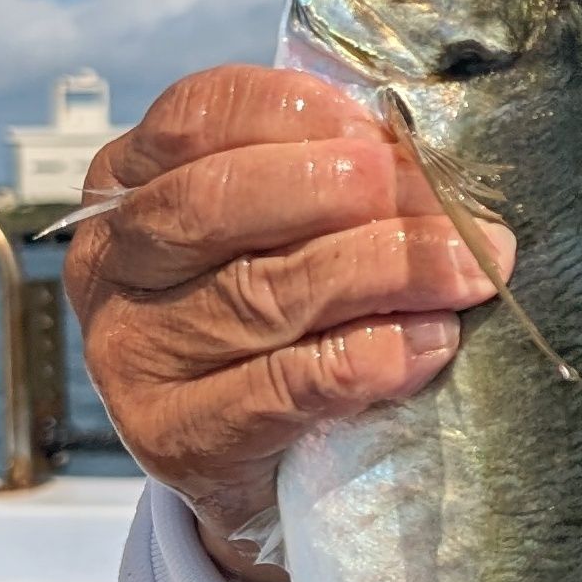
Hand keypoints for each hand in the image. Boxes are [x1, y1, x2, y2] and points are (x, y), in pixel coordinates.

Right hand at [62, 67, 508, 581]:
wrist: (257, 468)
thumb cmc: (277, 321)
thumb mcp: (280, 232)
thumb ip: (326, 177)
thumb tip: (423, 151)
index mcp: (128, 183)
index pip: (197, 117)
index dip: (298, 113)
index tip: (385, 133)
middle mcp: (111, 262)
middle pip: (221, 199)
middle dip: (348, 189)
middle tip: (445, 201)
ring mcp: (133, 354)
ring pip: (265, 291)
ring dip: (387, 270)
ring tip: (470, 269)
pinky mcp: (177, 436)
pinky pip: (286, 386)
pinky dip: (373, 356)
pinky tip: (432, 342)